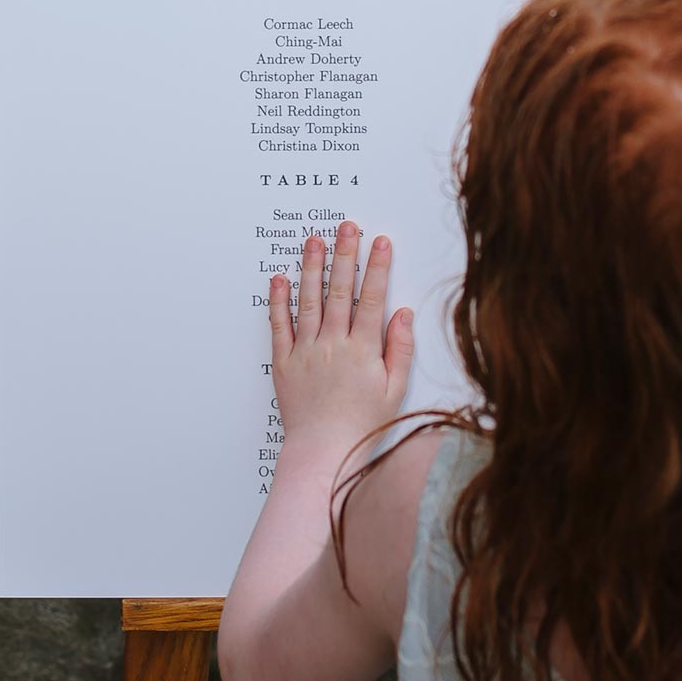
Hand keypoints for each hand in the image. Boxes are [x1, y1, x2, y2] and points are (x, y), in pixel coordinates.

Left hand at [269, 221, 412, 449]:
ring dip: (312, 267)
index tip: (380, 242)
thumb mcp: (394, 390)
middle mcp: (333, 345)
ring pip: (309, 301)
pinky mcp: (284, 363)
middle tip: (346, 226)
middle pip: (340, 291)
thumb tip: (402, 313)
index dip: (377, 268)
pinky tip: (280, 278)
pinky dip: (278, 301)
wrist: (324, 454)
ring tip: (314, 240)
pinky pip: (280, 326)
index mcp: (363, 350)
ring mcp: (306, 352)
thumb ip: (400, 349)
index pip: (372, 298)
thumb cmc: (363, 426)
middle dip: (345, 255)